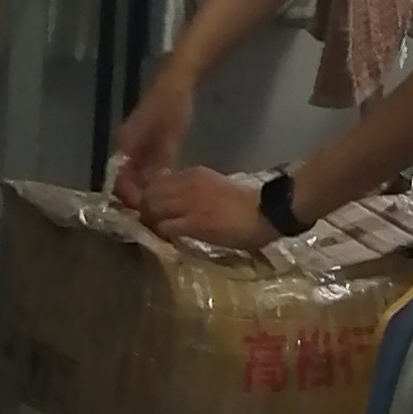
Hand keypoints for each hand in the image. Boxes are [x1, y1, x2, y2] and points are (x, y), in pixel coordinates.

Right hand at [111, 59, 194, 209]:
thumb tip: (157, 187)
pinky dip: (146, 175)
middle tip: (152, 212)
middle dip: (135, 195)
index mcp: (127, 144)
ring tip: (157, 203)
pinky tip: (161, 185)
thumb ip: (163, 161)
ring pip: (131, 171)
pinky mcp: (142, 139)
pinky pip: (139, 163)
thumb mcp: (171, 136)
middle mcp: (124, 144)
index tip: (144, 211)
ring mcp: (132, 141)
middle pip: (123, 178)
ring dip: (141, 186)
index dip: (130, 197)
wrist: (177, 80)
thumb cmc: (174, 106)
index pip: (120, 179)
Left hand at [132, 163, 274, 252]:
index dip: (151, 197)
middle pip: (149, 195)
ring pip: (152, 210)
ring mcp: (189, 203)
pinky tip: (172, 239)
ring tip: (162, 232)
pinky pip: (164, 227)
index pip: (156, 181)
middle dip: (146, 210)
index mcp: (193, 174)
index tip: (155, 209)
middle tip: (154, 223)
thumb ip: (192, 188)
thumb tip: (171, 195)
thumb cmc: (244, 203)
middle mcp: (187, 184)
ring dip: (153, 223)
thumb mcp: (214, 186)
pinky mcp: (193, 223)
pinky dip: (163, 234)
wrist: (266, 213)